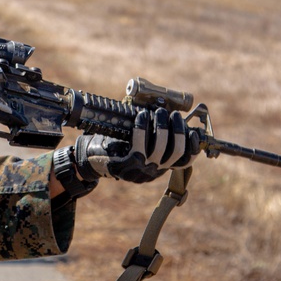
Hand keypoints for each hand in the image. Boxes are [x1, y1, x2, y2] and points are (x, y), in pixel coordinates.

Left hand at [71, 108, 194, 183]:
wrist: (88, 159)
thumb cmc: (114, 145)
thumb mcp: (139, 141)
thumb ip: (154, 132)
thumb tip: (167, 108)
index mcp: (159, 167)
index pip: (185, 161)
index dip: (193, 146)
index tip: (193, 130)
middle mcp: (153, 172)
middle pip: (176, 152)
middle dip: (176, 130)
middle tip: (169, 113)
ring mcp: (140, 171)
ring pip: (160, 149)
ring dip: (161, 126)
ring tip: (157, 111)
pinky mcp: (126, 166)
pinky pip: (140, 146)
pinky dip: (142, 129)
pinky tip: (141, 116)